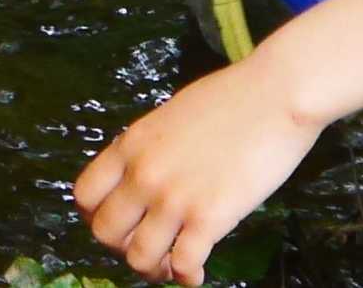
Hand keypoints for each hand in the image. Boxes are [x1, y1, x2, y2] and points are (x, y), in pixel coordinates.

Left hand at [73, 54, 326, 284]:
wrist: (277, 93)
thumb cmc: (233, 97)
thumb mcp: (171, 115)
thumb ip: (150, 148)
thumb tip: (145, 173)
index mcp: (130, 145)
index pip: (85, 195)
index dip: (96, 216)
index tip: (118, 221)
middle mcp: (143, 174)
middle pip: (105, 233)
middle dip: (122, 247)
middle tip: (147, 246)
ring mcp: (173, 198)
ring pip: (139, 258)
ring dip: (153, 269)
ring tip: (170, 266)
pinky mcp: (209, 217)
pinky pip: (183, 265)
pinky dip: (187, 277)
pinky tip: (197, 275)